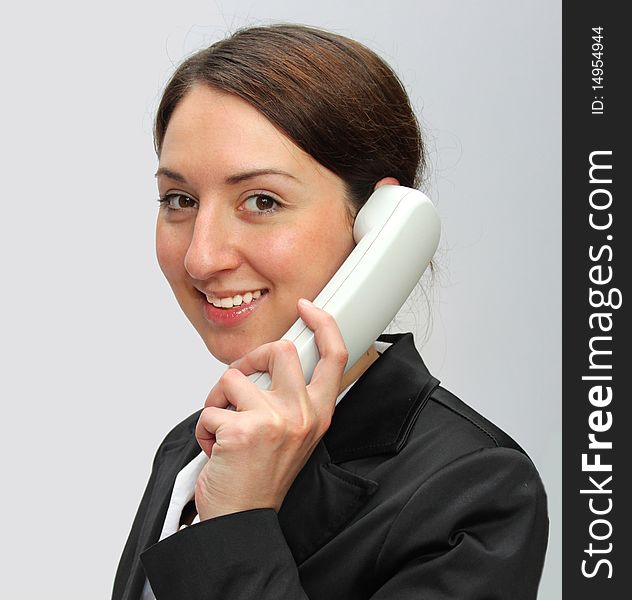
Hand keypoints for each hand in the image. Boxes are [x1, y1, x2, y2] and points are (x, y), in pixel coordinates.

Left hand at [194, 298, 348, 520]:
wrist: (243, 521)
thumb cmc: (263, 477)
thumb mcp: (293, 435)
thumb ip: (291, 398)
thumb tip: (272, 361)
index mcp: (318, 414)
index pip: (334, 358)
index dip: (324, 325)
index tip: (308, 308)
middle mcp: (302, 415)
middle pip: (279, 351)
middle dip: (250, 360)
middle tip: (239, 384)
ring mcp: (275, 421)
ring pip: (234, 378)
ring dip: (218, 401)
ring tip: (223, 429)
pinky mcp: (243, 430)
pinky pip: (210, 408)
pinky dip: (204, 426)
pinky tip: (215, 448)